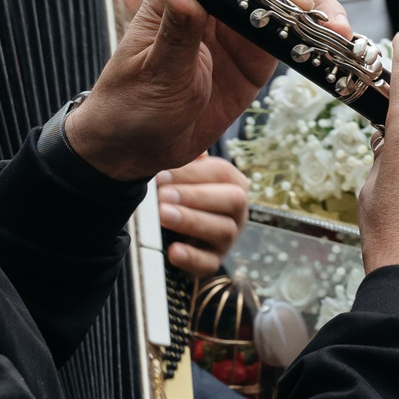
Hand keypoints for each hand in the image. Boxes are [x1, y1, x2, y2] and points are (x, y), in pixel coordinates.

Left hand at [68, 0, 319, 180]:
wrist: (140, 148)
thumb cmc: (133, 105)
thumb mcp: (155, 73)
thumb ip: (176, 37)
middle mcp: (216, 1)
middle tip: (303, 2)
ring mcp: (242, 27)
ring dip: (317, 3)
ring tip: (335, 26)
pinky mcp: (260, 55)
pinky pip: (296, 34)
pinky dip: (320, 35)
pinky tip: (337, 41)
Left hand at [158, 152, 250, 276]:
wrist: (175, 232)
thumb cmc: (179, 194)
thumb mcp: (184, 174)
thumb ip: (185, 157)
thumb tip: (182, 135)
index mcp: (232, 184)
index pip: (222, 173)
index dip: (193, 173)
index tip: (162, 174)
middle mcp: (236, 211)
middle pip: (232, 200)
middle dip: (196, 196)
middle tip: (163, 195)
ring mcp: (228, 238)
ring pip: (223, 230)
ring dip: (192, 221)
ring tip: (163, 215)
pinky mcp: (213, 261)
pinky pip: (209, 263)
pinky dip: (191, 257)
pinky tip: (173, 250)